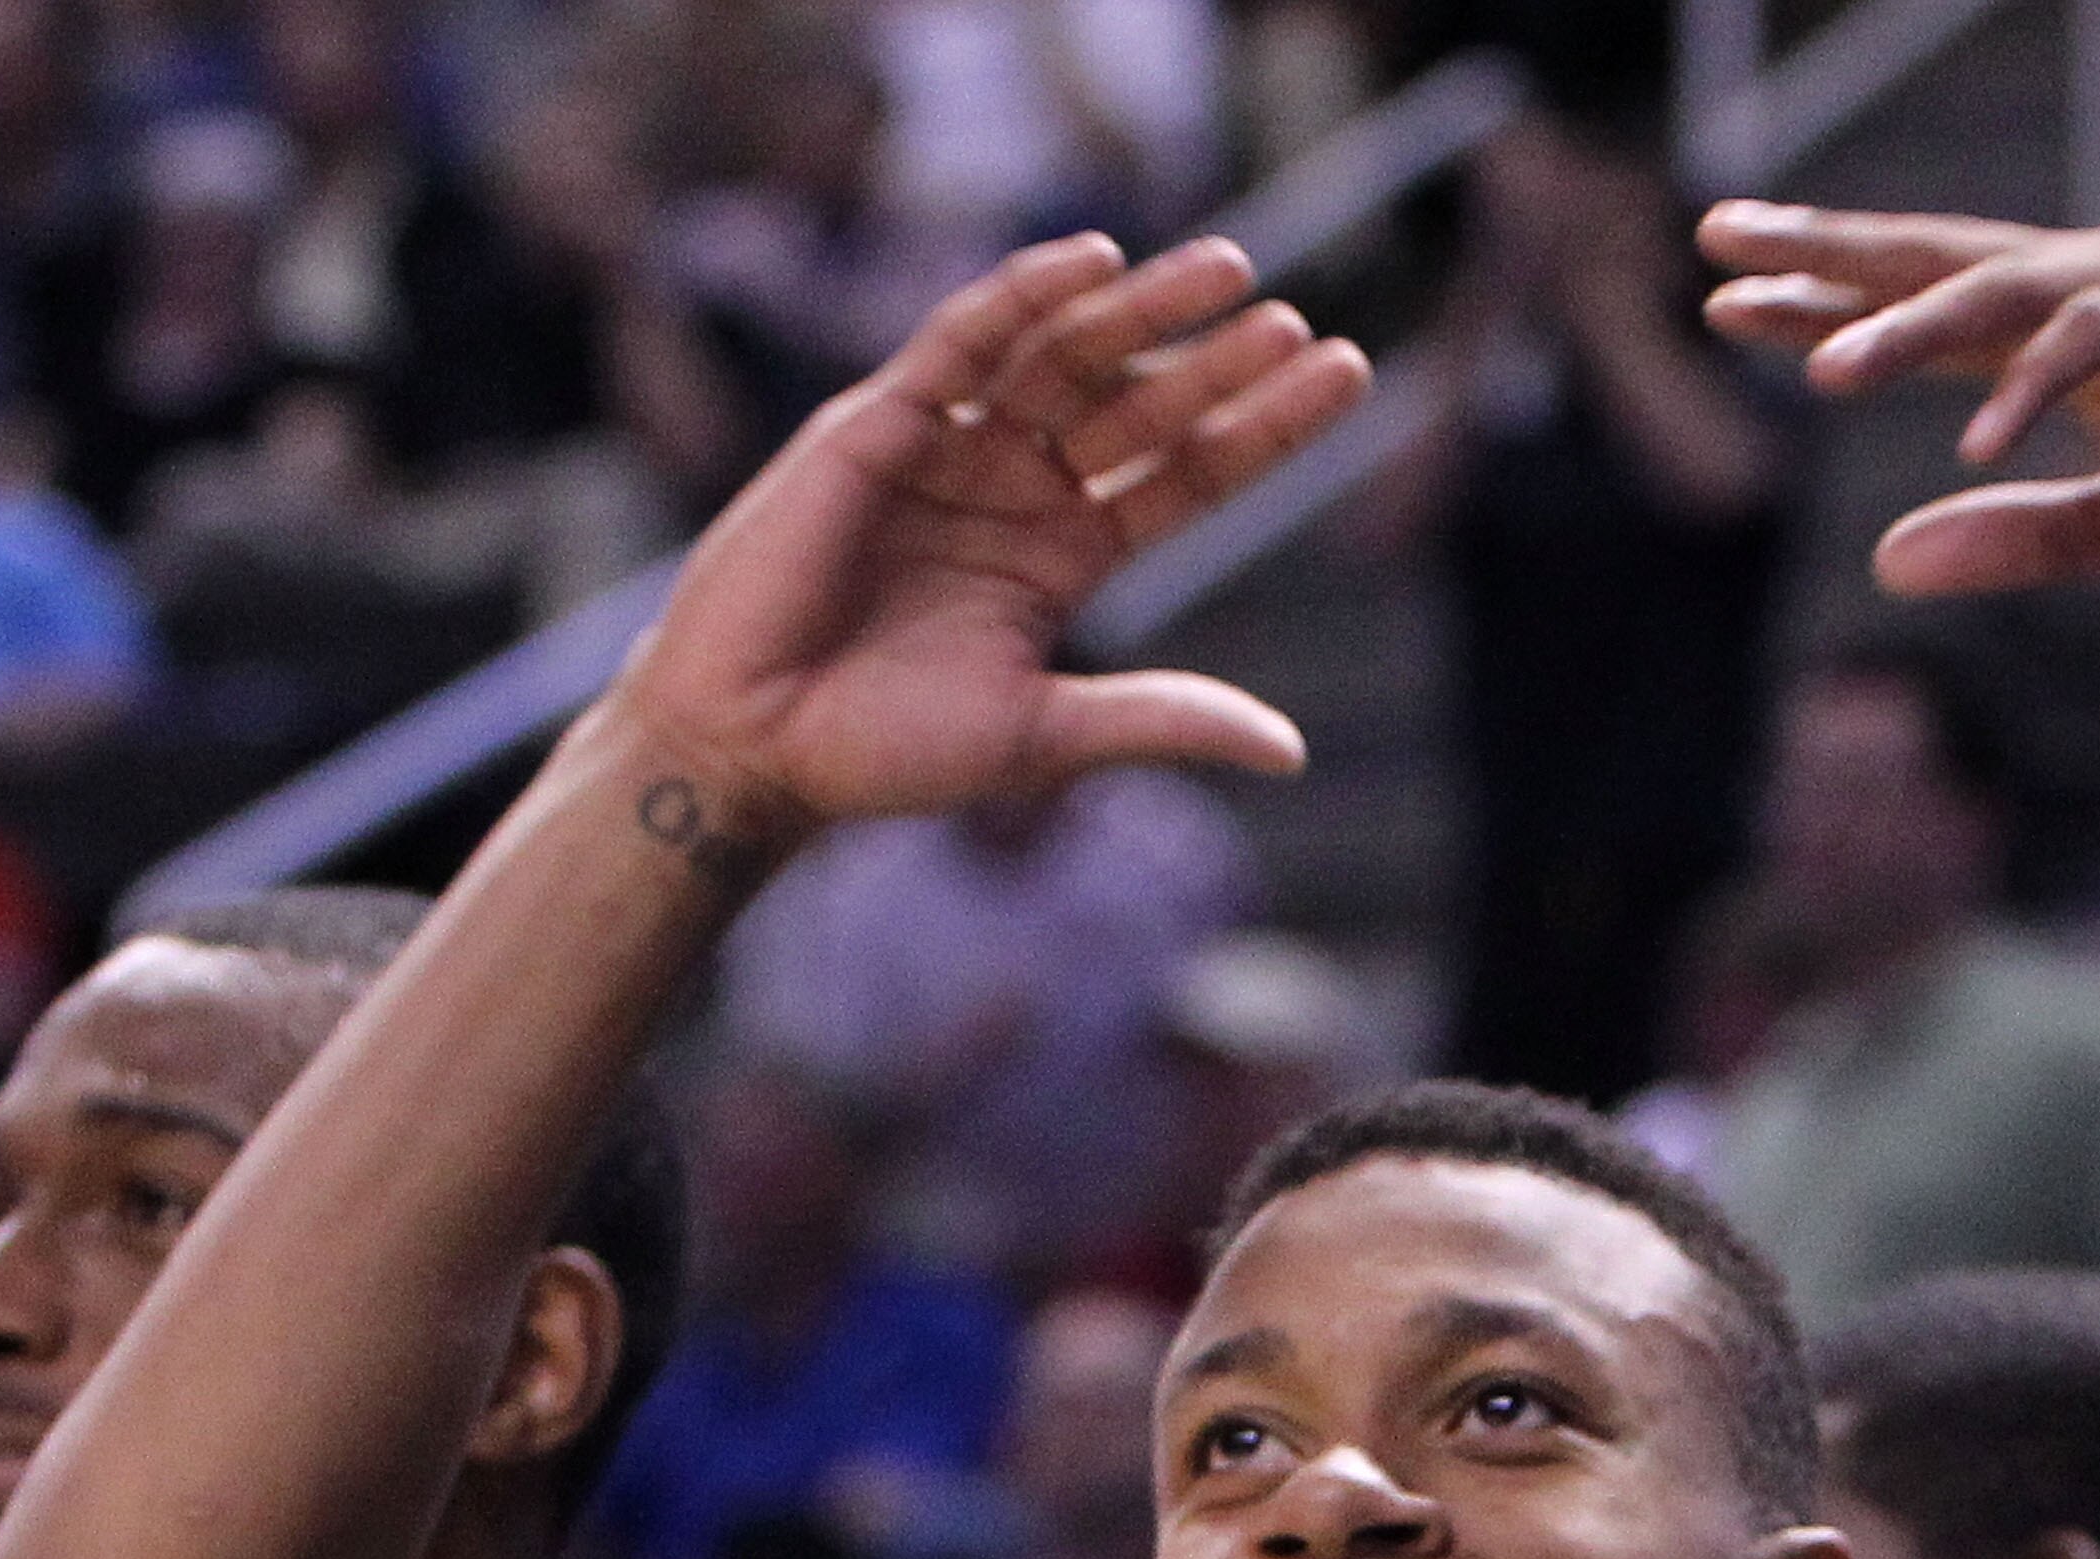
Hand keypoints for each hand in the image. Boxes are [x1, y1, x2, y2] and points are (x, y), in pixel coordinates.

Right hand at [607, 235, 1370, 834]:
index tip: (1347, 372)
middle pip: (1138, 404)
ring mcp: (949, 450)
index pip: (1184, 472)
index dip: (1263, 426)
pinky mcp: (876, 426)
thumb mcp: (1046, 734)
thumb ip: (1162, 719)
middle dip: (1217, 360)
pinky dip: (1021, 298)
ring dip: (1142, 311)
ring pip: (1063, 358)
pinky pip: (960, 344)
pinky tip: (1093, 265)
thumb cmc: (884, 752)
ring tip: (1231, 270)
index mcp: (1062, 555)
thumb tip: (1293, 751)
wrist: (752, 749)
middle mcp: (1015, 489)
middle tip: (1302, 321)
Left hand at [1698, 206, 2099, 593]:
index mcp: (2066, 340)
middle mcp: (2098, 291)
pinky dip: (2037, 383)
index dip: (1825, 303)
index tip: (1724, 303)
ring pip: (2007, 287)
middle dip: (1830, 255)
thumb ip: (2017, 541)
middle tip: (1718, 241)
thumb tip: (1886, 562)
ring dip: (1914, 323)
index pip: (1922, 311)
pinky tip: (1976, 437)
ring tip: (1821, 369)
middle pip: (1939, 262)